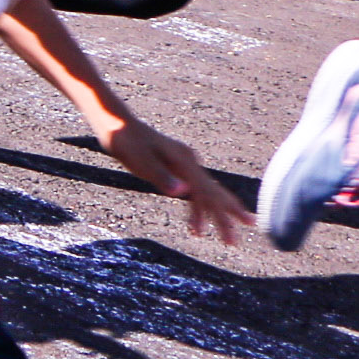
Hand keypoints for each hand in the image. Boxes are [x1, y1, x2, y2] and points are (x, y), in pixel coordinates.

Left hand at [100, 115, 249, 245]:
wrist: (114, 121)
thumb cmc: (123, 140)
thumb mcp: (138, 160)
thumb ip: (161, 176)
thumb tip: (185, 192)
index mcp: (183, 162)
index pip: (208, 194)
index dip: (221, 217)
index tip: (231, 237)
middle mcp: (188, 161)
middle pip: (213, 192)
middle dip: (228, 214)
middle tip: (244, 234)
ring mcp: (182, 161)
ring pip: (205, 191)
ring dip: (214, 213)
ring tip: (225, 234)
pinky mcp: (175, 164)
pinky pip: (193, 187)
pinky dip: (198, 205)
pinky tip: (197, 220)